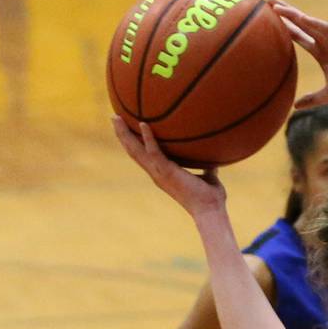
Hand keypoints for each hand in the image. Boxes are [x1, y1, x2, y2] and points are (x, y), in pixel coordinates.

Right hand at [111, 117, 226, 215]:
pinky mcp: (166, 172)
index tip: (127, 128)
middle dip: (122, 134)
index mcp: (162, 173)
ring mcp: (159, 173)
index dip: (134, 142)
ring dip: (125, 134)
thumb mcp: (208, 177)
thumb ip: (206, 167)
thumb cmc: (210, 197)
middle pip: (133, 151)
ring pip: (136, 150)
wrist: (210, 210)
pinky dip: (148, 138)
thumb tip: (213, 159)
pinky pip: (154, 152)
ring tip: (116, 117)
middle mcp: (156, 173)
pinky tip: (142, 123)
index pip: (143, 155)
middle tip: (114, 117)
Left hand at [269, 0, 327, 107]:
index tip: (270, 20)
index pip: (300, 37)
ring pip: (309, 22)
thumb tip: (295, 106)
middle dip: (285, 13)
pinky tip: (299, 16)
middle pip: (302, 24)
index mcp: (323, 55)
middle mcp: (326, 44)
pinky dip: (312, 22)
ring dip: (293, 13)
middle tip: (268, 0)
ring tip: (276, 4)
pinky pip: (325, 29)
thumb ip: (312, 99)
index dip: (286, 28)